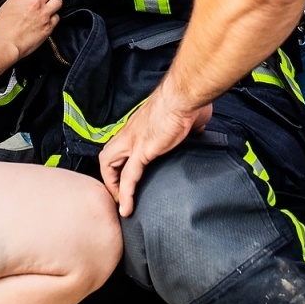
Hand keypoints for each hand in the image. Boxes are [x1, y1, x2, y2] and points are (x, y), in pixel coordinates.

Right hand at [0, 0, 60, 58]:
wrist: (4, 45)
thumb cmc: (0, 29)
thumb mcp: (6, 5)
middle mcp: (35, 2)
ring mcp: (43, 14)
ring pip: (58, 1)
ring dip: (53, 4)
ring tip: (47, 9)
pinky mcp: (48, 27)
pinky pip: (57, 17)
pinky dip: (53, 19)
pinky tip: (46, 21)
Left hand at [99, 80, 210, 215]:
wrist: (185, 95)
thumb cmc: (188, 101)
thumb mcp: (187, 118)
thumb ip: (188, 126)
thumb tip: (196, 129)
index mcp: (141, 125)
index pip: (122, 146)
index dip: (121, 162)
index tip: (128, 177)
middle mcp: (131, 132)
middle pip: (108, 155)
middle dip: (110, 176)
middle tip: (119, 193)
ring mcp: (133, 140)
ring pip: (110, 165)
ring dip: (112, 185)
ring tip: (120, 205)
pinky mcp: (142, 150)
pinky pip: (128, 176)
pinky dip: (125, 194)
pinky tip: (127, 208)